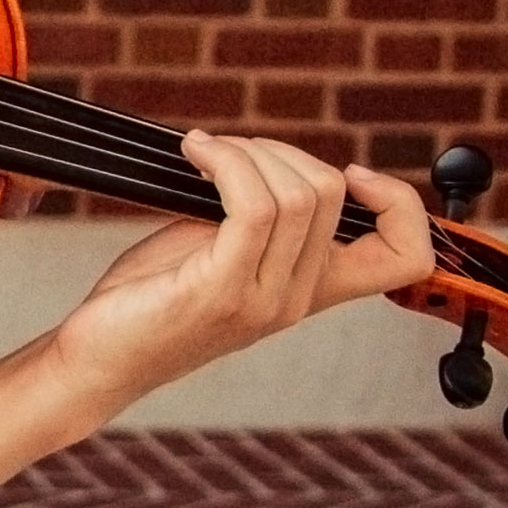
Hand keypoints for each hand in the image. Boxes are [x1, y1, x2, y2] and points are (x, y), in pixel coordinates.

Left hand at [41, 131, 434, 418]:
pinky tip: (194, 154)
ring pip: (298, 196)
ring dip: (247, 153)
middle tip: (227, 153)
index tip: (352, 174)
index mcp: (310, 289)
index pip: (408, 256)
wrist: (99, 357)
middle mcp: (297, 298)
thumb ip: (259, 215)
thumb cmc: (150, 297)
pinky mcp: (220, 291)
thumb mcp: (220, 249)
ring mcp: (262, 299)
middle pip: (333, 195)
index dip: (402, 204)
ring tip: (204, 153)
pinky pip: (251, 209)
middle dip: (279, 150)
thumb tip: (267, 158)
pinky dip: (226, 163)